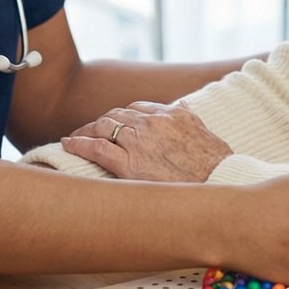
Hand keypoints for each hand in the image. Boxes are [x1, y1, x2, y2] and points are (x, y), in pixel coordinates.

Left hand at [61, 101, 232, 181]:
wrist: (219, 185)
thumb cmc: (216, 165)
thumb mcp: (206, 133)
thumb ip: (190, 117)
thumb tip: (181, 104)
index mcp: (171, 114)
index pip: (138, 108)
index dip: (123, 114)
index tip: (115, 121)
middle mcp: (152, 123)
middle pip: (117, 114)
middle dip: (101, 121)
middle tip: (89, 129)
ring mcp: (139, 142)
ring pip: (103, 127)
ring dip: (86, 130)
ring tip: (75, 136)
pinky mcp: (129, 164)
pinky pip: (96, 148)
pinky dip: (79, 144)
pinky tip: (68, 145)